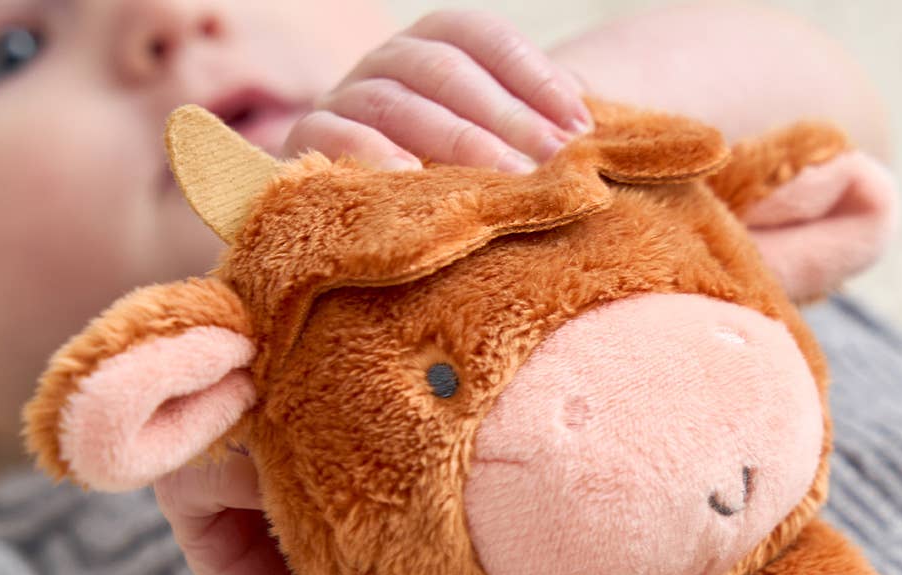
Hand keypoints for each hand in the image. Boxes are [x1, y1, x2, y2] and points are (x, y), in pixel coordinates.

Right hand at [284, 10, 591, 171]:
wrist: (366, 211)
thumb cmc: (449, 179)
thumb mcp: (491, 148)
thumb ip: (529, 135)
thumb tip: (593, 142)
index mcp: (431, 48)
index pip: (480, 37)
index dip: (531, 74)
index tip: (578, 125)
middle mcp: (386, 63)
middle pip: (444, 70)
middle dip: (503, 117)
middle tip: (550, 163)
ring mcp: (345, 97)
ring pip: (396, 102)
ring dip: (454, 140)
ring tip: (502, 180)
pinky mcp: (308, 141)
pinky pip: (333, 136)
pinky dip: (370, 153)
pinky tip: (411, 180)